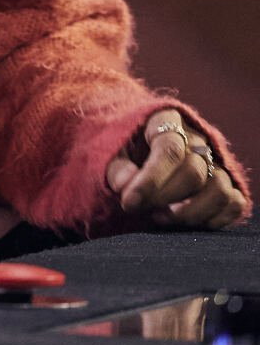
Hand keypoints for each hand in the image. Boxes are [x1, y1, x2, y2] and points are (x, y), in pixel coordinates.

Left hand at [105, 109, 244, 228]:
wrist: (137, 145)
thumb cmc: (122, 147)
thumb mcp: (109, 149)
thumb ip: (115, 166)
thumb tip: (124, 184)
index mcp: (166, 119)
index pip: (170, 149)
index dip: (150, 180)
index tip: (129, 202)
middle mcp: (197, 138)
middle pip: (194, 171)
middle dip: (164, 197)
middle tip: (139, 209)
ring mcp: (216, 160)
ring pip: (220, 189)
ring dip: (190, 212)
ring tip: (160, 217)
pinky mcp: (228, 182)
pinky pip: (234, 203)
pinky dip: (214, 219)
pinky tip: (185, 224)